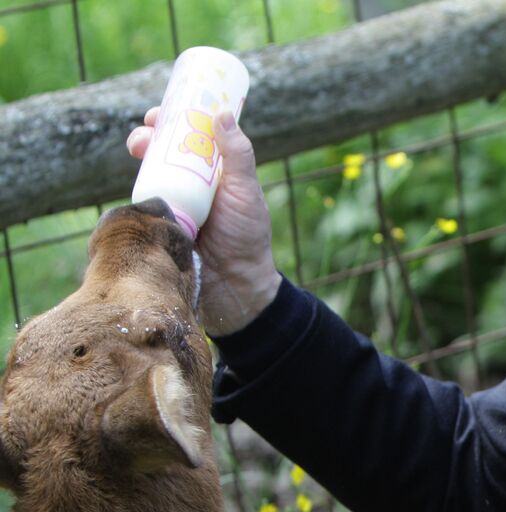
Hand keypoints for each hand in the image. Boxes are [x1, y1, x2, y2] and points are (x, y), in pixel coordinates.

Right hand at [127, 108, 280, 333]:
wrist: (234, 285)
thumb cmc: (246, 237)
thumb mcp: (246, 192)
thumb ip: (238, 156)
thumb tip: (221, 113)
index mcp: (214, 172)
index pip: (191, 137)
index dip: (176, 119)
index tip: (166, 108)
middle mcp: (191, 184)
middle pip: (163, 150)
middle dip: (150, 135)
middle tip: (147, 132)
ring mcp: (172, 202)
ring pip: (149, 171)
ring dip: (140, 155)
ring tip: (139, 148)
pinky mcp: (157, 223)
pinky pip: (140, 201)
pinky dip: (136, 188)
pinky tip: (136, 182)